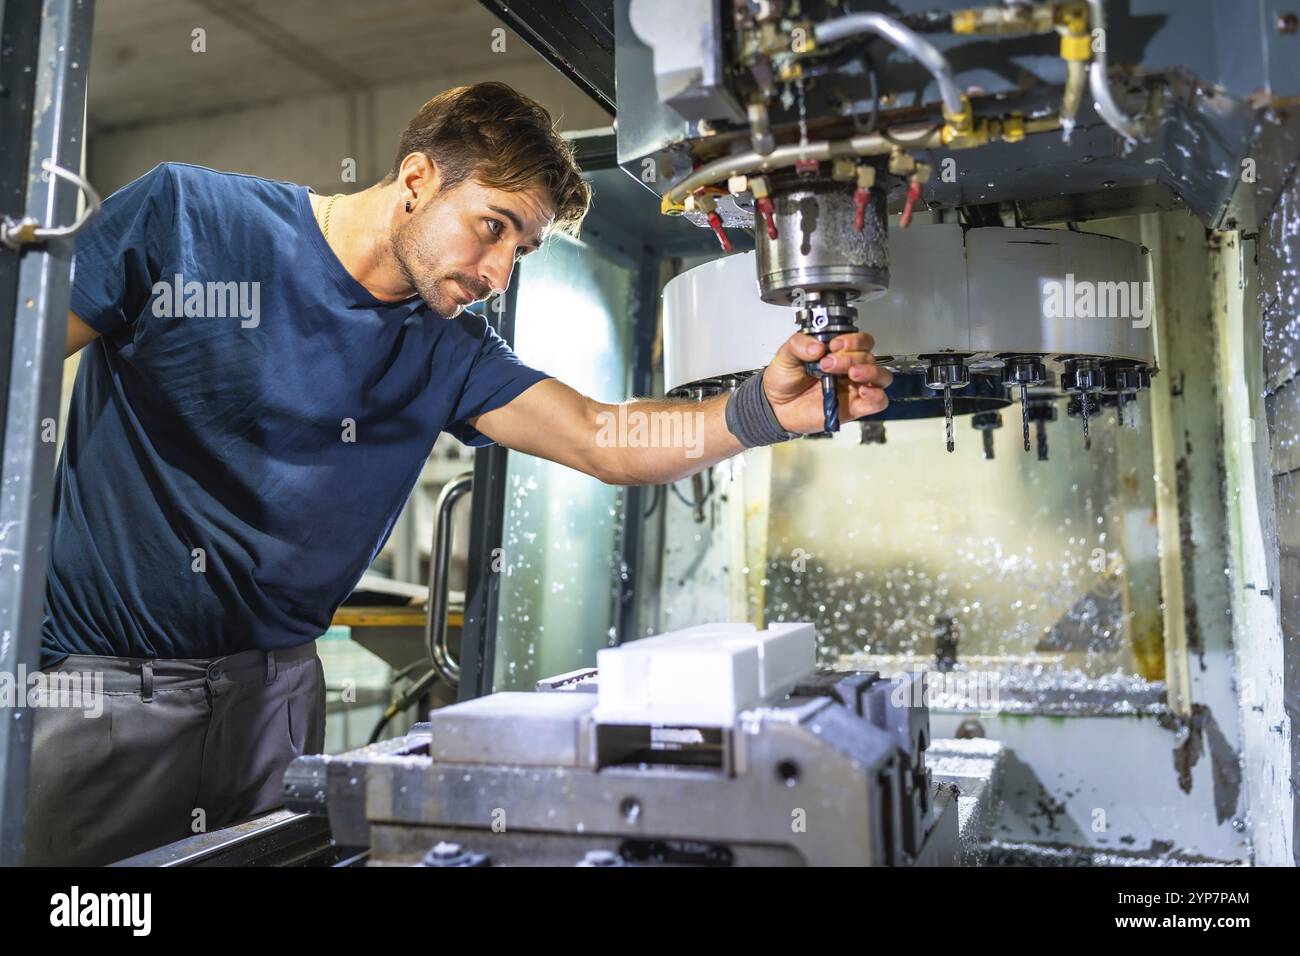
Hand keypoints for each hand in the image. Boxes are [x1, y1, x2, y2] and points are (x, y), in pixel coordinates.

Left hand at [763, 330, 892, 433]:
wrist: (775, 406)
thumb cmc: (784, 379)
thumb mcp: (786, 355)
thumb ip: (799, 344)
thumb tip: (817, 346)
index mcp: (837, 352)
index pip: (860, 340)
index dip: (851, 340)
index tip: (833, 345)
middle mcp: (849, 368)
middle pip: (869, 356)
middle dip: (850, 357)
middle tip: (827, 363)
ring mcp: (853, 387)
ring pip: (881, 376)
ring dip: (870, 371)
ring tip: (850, 374)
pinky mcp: (854, 407)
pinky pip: (878, 401)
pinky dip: (876, 395)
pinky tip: (862, 391)